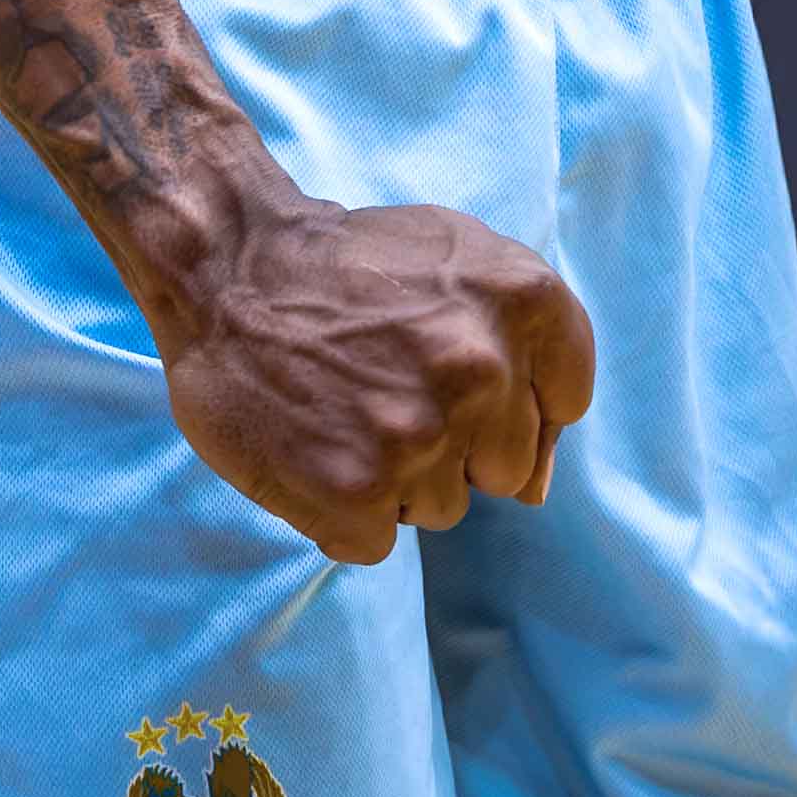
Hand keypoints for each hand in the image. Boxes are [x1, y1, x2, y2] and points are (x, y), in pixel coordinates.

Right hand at [155, 194, 597, 563]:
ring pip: (443, 507)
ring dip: (398, 478)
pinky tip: (316, 449)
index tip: (462, 383)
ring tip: (346, 412)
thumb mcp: (458, 257)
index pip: (565, 400)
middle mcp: (484, 369)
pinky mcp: (360, 494)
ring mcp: (422, 436)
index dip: (514, 402)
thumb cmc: (348, 265)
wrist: (230, 268)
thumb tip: (537, 482)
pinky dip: (345, 512)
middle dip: (457, 444)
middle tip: (389, 392)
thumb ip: (525, 346)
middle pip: (506, 467)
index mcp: (523, 300)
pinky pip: (378, 540)